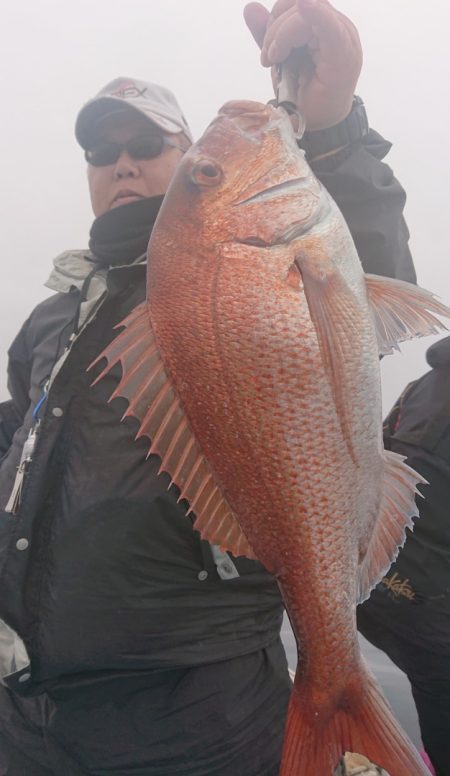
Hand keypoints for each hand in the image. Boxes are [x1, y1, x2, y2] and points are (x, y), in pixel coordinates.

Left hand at [244, 0, 362, 130]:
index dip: (276, 17)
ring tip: (276, 62)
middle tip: (269, 58)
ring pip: (305, 11)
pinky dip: (311, 15)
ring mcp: (343, 35)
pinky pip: (327, 23)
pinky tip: (302, 12)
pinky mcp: (343, 52)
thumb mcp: (281, 60)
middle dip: (274, 29)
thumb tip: (250, 8)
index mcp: (322, 23)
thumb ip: (269, 34)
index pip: (295, 3)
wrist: (319, 125)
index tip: (268, 49)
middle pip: (297, 4)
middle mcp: (335, 24)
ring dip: (282, 35)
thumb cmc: (303, 93)